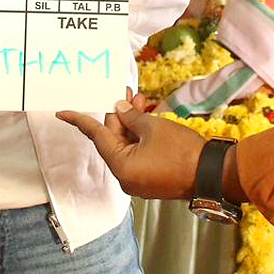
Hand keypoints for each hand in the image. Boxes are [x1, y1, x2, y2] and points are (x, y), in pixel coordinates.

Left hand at [57, 100, 204, 199]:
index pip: (97, 136)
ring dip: (133, 124)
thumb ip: (130, 116)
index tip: (61, 112)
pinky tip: (148, 118)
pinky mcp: (151, 179)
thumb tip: (117, 109)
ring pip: (128, 145)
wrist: (213, 174)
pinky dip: (141, 137)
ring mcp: (139, 180)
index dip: (80, 121)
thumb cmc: (181, 150)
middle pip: (113, 140)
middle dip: (120, 116)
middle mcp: (125, 177)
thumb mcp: (153, 126)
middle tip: (129, 94)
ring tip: (142, 102)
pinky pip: (138, 154)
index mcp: (121, 166)